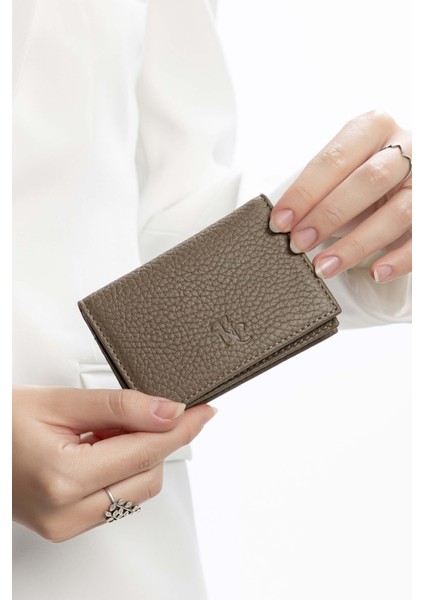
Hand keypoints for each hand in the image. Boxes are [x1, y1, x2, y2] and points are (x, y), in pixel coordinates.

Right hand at [12, 386, 215, 541]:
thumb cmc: (3, 422)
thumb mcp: (60, 403)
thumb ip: (119, 407)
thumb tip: (168, 411)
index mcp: (65, 478)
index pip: (147, 452)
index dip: (182, 428)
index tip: (204, 412)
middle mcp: (67, 513)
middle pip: (149, 476)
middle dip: (153, 440)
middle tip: (133, 412)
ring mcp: (65, 525)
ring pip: (136, 491)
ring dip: (134, 456)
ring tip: (99, 430)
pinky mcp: (66, 527)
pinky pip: (115, 500)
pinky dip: (118, 471)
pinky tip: (95, 449)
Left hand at [269, 110, 411, 282]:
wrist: (409, 174)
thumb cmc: (366, 174)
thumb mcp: (344, 169)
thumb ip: (320, 188)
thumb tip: (284, 221)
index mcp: (374, 128)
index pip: (334, 160)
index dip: (305, 192)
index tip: (281, 221)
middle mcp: (406, 148)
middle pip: (367, 181)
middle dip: (327, 216)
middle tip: (299, 243)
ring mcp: (423, 181)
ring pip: (395, 214)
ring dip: (355, 245)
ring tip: (325, 266)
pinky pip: (418, 241)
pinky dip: (397, 260)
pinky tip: (375, 272)